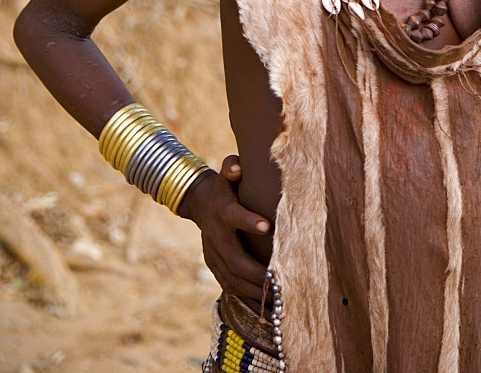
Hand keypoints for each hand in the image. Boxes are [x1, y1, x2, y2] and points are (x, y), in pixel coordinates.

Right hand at [179, 155, 269, 305]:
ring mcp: (213, 254)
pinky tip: (267, 313)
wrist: (200, 203)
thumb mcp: (228, 170)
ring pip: (233, 278)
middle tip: (280, 281)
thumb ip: (232, 166)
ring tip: (279, 298)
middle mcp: (215, 235)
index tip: (268, 227)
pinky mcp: (215, 267)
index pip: (234, 215)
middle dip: (258, 272)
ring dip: (256, 290)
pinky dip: (248, 299)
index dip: (249, 221)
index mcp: (222, 209)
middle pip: (235, 259)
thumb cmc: (226, 185)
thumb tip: (236, 168)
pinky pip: (231, 287)